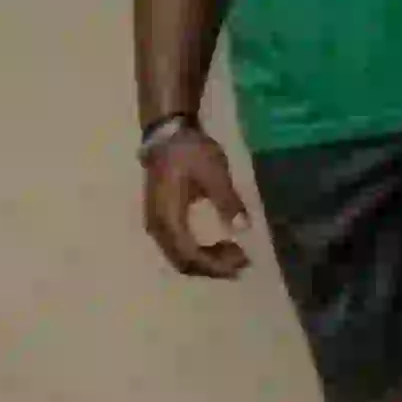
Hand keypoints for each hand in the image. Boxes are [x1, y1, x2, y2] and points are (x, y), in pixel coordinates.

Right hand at [141, 126, 252, 279]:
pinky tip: (219, 244)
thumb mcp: (214, 173)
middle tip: (244, 259)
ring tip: (235, 252)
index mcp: (168, 218)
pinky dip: (199, 252)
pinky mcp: (161, 220)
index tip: (243, 261)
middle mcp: (158, 227)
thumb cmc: (189, 152)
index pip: (189, 255)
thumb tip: (244, 228)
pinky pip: (178, 247)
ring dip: (207, 261)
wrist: (166, 135)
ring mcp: (156, 225)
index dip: (216, 265)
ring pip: (180, 257)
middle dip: (214, 266)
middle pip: (183, 262)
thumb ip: (228, 201)